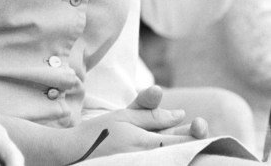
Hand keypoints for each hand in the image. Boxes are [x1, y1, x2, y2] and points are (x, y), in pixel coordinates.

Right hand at [64, 86, 204, 162]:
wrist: (75, 154)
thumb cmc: (100, 131)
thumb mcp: (125, 116)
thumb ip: (152, 115)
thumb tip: (181, 114)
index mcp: (148, 144)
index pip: (184, 141)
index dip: (196, 133)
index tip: (198, 123)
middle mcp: (150, 161)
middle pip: (183, 154)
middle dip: (192, 142)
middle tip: (193, 129)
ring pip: (174, 160)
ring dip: (180, 151)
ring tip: (175, 141)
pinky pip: (161, 164)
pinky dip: (166, 158)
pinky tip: (161, 151)